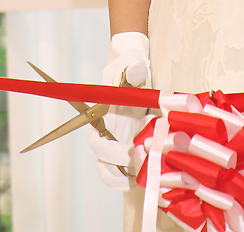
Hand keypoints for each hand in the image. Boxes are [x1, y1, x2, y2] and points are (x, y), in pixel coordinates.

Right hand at [90, 31, 150, 189]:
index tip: (132, 153)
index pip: (99, 142)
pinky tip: (142, 176)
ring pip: (109, 169)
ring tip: (142, 179)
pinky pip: (118, 167)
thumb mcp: (133, 65)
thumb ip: (134, 71)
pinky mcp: (123, 141)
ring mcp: (113, 137)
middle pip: (105, 161)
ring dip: (122, 178)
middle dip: (122, 170)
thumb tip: (136, 71)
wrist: (129, 64)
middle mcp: (106, 130)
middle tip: (143, 167)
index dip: (113, 153)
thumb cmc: (129, 65)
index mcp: (105, 115)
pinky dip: (126, 176)